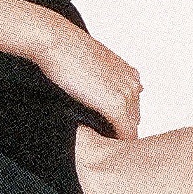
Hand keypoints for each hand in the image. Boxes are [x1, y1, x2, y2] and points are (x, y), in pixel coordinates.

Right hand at [29, 13, 143, 140]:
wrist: (58, 43)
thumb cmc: (69, 51)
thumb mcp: (95, 62)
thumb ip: (106, 78)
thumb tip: (108, 89)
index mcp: (130, 75)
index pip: (134, 108)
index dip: (122, 122)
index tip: (108, 132)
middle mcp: (133, 85)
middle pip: (134, 119)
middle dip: (122, 132)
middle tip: (107, 146)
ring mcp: (126, 95)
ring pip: (131, 128)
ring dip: (119, 140)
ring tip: (105, 151)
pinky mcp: (116, 105)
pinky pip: (123, 133)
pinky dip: (116, 143)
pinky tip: (104, 149)